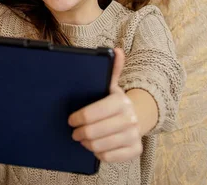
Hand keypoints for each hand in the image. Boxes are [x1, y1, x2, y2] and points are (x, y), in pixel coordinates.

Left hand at [68, 48, 142, 162]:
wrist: (136, 117)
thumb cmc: (114, 102)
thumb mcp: (111, 86)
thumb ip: (111, 69)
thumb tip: (115, 49)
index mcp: (120, 101)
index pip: (90, 114)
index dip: (77, 118)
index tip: (71, 119)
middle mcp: (130, 118)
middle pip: (92, 132)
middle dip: (79, 132)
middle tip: (74, 131)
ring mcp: (134, 135)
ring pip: (98, 146)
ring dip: (86, 143)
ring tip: (83, 138)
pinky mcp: (135, 150)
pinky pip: (108, 157)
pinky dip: (98, 153)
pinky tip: (97, 146)